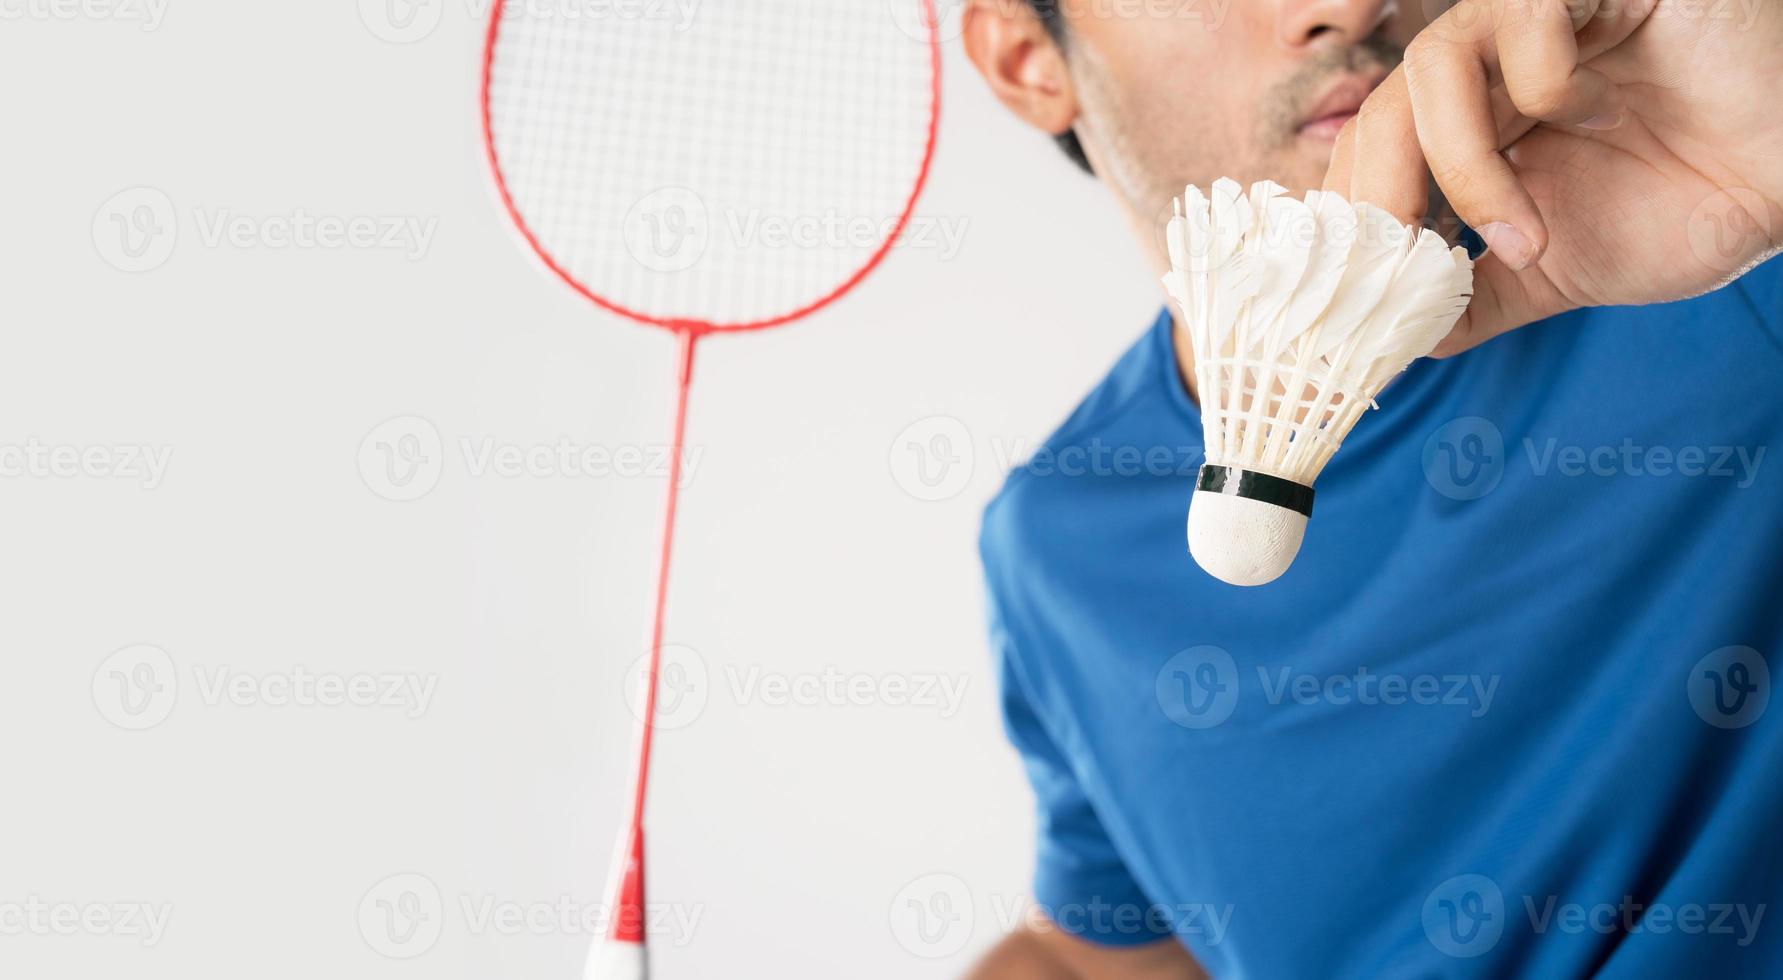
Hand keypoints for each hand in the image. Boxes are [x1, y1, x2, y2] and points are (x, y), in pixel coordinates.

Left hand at [1323, 0, 1782, 355]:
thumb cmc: (1694, 205)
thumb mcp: (1558, 272)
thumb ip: (1474, 297)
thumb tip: (1398, 342)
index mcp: (1471, 121)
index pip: (1370, 150)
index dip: (1359, 214)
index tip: (1371, 290)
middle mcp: (1490, 65)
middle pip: (1382, 111)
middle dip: (1384, 199)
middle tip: (1412, 270)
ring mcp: (1535, 19)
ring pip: (1432, 65)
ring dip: (1465, 167)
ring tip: (1526, 235)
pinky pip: (1521, 18)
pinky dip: (1547, 88)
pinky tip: (1600, 116)